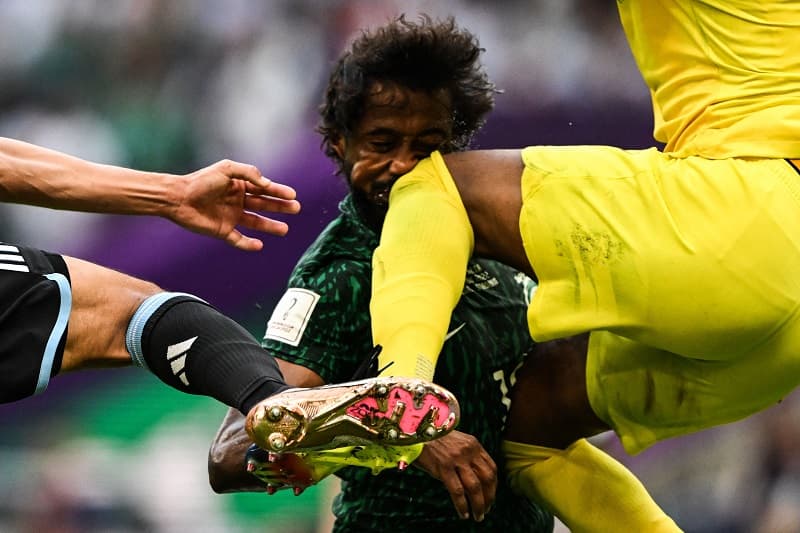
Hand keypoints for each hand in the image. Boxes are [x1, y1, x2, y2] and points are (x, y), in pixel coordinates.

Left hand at [173, 159, 300, 250]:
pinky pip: (239, 240)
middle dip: (280, 207)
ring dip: (270, 226)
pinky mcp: (222, 231)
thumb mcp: (227, 169)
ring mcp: (231, 217)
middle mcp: (237, 201)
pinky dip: (249, 244)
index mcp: (238, 185)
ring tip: (285, 230)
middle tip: (296, 209)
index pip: (263, 189)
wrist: (178, 197)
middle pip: (264, 205)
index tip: (292, 195)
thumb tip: (267, 184)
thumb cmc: (201, 180)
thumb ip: (249, 173)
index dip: (278, 191)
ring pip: (256, 223)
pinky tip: (259, 245)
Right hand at [413, 430, 496, 521]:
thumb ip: (468, 457)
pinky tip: (463, 513)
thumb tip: (476, 481)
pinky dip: (462, 505)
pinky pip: (457, 491)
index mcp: (474, 444)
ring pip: (475, 487)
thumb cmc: (433, 441)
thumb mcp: (456, 443)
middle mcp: (468, 451)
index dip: (494, 486)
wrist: (414, 431)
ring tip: (477, 516)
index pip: (492, 468)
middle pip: (487, 478)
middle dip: (489, 497)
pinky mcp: (443, 467)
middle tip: (486, 509)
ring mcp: (456, 459)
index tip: (491, 497)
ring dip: (479, 505)